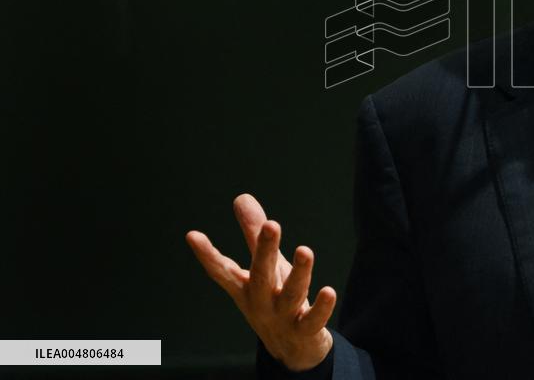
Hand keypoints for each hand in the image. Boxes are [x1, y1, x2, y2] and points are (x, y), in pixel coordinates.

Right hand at [186, 194, 335, 370]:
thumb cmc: (273, 297)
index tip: (192, 235)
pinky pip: (313, 321)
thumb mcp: (264, 266)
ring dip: (299, 273)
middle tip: (271, 224)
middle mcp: (261, 302)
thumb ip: (254, 233)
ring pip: (290, 295)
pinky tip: (328, 291)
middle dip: (265, 250)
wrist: (290, 349)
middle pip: (261, 276)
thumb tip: (242, 197)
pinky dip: (320, 308)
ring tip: (304, 250)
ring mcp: (282, 318)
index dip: (207, 254)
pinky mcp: (304, 332)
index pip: (223, 270)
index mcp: (246, 287)